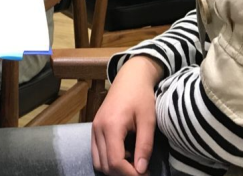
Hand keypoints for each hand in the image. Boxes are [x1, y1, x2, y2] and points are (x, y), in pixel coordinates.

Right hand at [92, 56, 162, 174]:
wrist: (130, 77)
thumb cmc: (141, 96)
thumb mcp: (148, 120)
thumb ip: (144, 146)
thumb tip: (141, 170)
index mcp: (111, 126)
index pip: (115, 161)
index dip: (130, 174)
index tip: (145, 175)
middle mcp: (98, 129)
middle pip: (105, 165)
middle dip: (123, 173)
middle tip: (142, 171)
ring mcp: (94, 128)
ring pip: (99, 162)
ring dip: (115, 168)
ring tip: (133, 162)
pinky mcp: (95, 128)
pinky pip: (97, 153)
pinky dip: (110, 160)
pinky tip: (126, 153)